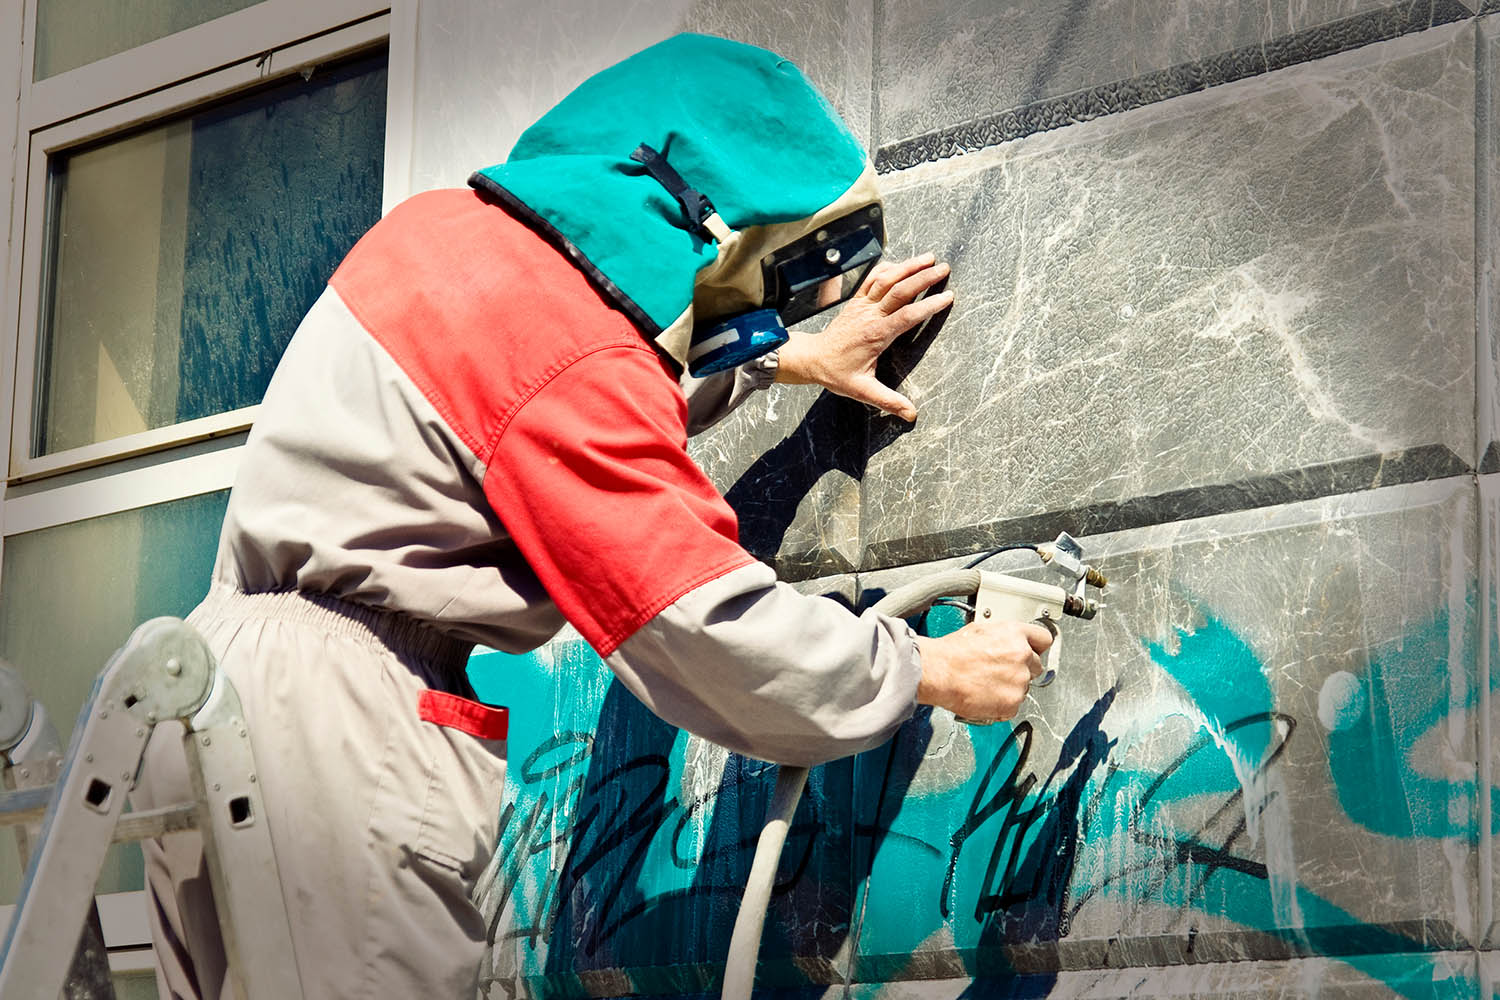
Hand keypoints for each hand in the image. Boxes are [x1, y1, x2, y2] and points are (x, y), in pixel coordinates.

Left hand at [774, 253, 953, 421]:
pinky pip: (872, 279)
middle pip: (900, 290)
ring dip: (908, 266)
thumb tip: (912, 414)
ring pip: (886, 279)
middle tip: (945, 269)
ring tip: (930, 258)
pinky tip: (902, 264)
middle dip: (924, 277)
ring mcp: (862, 305)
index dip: (928, 305)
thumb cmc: (837, 374)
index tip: (948, 297)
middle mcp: (869, 315)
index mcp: (875, 335)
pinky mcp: (855, 301)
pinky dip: (888, 268)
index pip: (907, 316)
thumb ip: (888, 401)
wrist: (811, 359)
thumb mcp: (862, 391)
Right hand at [913, 618, 1053, 721]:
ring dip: (1010, 688)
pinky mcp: (1012, 702)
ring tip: (986, 684)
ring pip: (1024, 687)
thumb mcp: (979, 631)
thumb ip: (1002, 637)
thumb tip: (1006, 643)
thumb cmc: (951, 653)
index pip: (1044, 639)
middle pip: (1036, 666)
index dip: (1037, 647)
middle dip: (1022, 669)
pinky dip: (1001, 705)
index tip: (1035, 652)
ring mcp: (1019, 680)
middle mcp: (1022, 655)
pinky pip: (1013, 705)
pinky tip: (985, 696)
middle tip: (1001, 672)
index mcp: (1015, 634)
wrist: (938, 672)